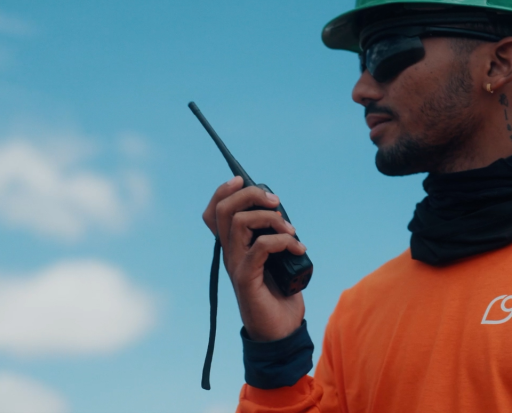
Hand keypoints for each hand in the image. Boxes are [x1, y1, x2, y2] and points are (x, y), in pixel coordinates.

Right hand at [202, 176, 306, 341]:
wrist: (281, 331)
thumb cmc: (281, 294)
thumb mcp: (277, 258)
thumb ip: (272, 236)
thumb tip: (280, 212)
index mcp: (234, 246)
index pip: (213, 213)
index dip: (222, 191)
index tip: (243, 180)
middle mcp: (230, 254)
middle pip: (223, 210)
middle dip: (251, 196)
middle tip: (276, 202)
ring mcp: (236, 266)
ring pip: (238, 223)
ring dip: (271, 219)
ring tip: (292, 232)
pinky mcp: (247, 279)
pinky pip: (259, 247)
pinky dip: (281, 241)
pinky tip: (297, 248)